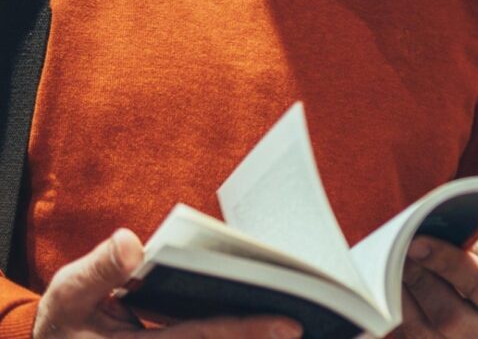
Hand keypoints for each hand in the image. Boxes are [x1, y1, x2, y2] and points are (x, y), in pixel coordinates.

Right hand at [33, 228, 302, 338]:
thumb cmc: (63, 323)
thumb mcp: (68, 294)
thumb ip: (97, 270)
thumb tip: (131, 245)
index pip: (203, 338)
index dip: (246, 330)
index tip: (289, 323)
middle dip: (264, 336)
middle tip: (317, 321)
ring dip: (256, 338)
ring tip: (307, 320)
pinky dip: (241, 335)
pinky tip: (271, 322)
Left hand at [397, 235, 477, 337]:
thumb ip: (472, 250)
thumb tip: (427, 238)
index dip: (448, 262)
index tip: (417, 242)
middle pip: (450, 315)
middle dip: (420, 280)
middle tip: (396, 251)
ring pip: (427, 334)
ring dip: (403, 298)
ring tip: (389, 268)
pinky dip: (400, 316)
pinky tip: (392, 293)